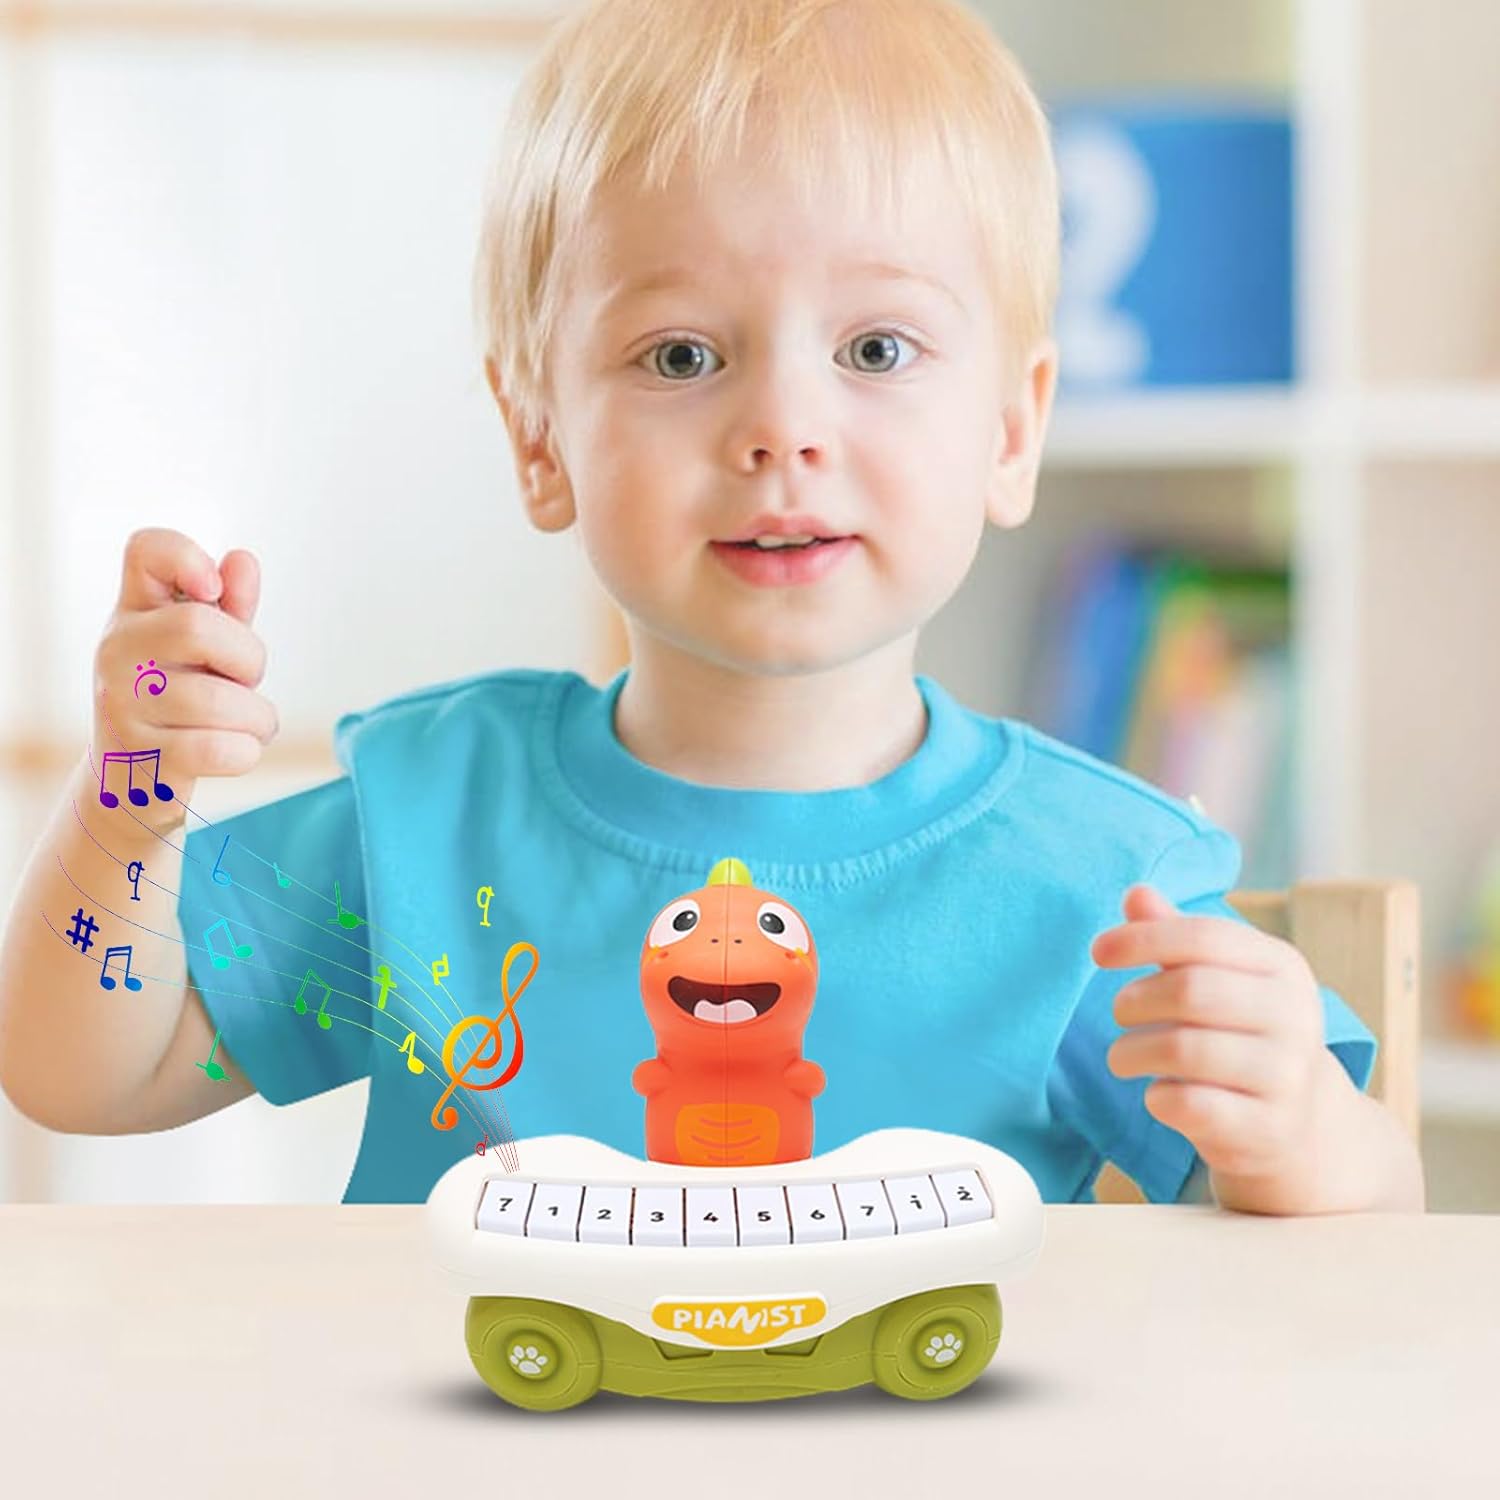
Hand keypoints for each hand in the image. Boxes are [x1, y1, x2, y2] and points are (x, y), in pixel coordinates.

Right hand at [91, 528, 277, 826]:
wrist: (133, 781)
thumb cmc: (181, 699)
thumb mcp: (207, 648)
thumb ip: (230, 606)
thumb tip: (243, 560)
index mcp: (135, 610)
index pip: (145, 550)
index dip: (186, 557)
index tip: (212, 590)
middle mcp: (117, 649)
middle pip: (198, 627)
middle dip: (249, 658)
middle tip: (245, 680)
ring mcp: (121, 704)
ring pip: (221, 700)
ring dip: (259, 717)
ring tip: (250, 723)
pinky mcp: (141, 758)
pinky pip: (221, 749)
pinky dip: (248, 751)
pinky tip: (238, 750)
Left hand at [1090, 884, 1332, 1189]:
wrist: (1299, 1121)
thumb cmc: (1239, 1032)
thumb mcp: (1217, 977)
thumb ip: (1175, 936)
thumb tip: (1135, 894)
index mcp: (1282, 968)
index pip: (1205, 937)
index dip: (1143, 938)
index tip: (1098, 952)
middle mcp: (1295, 1017)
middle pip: (1192, 990)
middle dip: (1135, 1000)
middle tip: (1119, 1013)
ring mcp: (1287, 1076)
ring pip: (1185, 1050)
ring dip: (1133, 1052)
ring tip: (1123, 1056)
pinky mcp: (1269, 1128)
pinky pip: (1191, 1105)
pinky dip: (1158, 1097)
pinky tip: (1156, 1094)